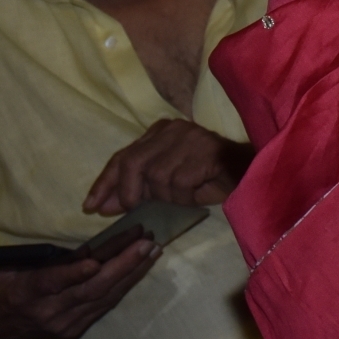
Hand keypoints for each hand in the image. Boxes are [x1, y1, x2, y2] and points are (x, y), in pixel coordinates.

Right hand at [0, 233, 158, 338]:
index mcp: (24, 294)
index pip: (52, 284)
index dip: (73, 274)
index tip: (95, 261)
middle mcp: (47, 312)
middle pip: (89, 289)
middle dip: (121, 266)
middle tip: (144, 242)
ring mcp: (63, 322)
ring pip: (103, 297)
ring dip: (131, 273)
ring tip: (152, 249)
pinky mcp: (74, 327)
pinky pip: (104, 305)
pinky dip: (125, 285)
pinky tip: (142, 266)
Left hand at [83, 119, 252, 215]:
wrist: (247, 173)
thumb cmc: (206, 179)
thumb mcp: (165, 184)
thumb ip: (137, 189)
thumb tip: (102, 205)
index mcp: (161, 130)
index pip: (123, 156)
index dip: (105, 182)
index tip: (91, 205)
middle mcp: (173, 130)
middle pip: (133, 164)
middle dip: (127, 192)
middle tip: (130, 209)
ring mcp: (189, 140)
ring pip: (156, 177)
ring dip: (167, 195)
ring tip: (184, 195)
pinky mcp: (202, 154)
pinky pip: (178, 185)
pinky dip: (184, 196)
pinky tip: (198, 191)